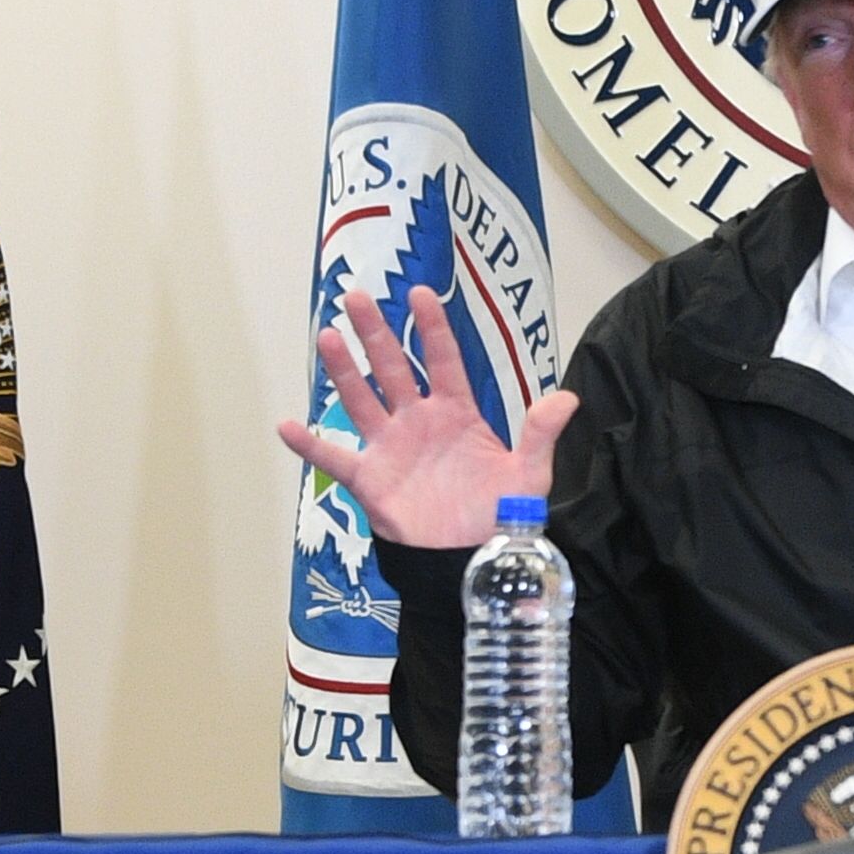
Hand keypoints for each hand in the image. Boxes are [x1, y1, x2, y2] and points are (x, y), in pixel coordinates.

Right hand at [271, 287, 577, 549]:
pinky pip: (334, 459)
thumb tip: (567, 397)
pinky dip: (310, 445)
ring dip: (344, 371)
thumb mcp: (528, 474)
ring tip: (328, 337)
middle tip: (356, 296)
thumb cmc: (500, 514)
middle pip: (393, 368)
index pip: (443, 360)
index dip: (432, 328)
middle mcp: (418, 421)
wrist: (472, 559)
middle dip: (376, 333)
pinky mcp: (370, 479)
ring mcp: (390, 447)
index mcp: (457, 413)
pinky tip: (286, 426)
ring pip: (362, 399)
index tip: (420, 294)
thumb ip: (540, 434)